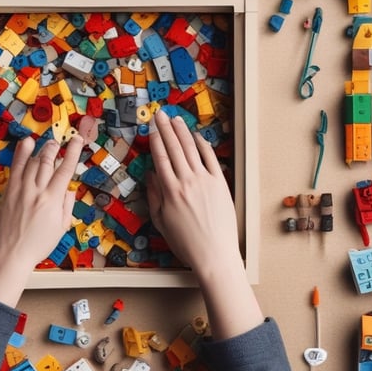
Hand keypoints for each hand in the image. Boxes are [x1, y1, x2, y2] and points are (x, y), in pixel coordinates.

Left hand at [0, 135, 82, 305]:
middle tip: (59, 142)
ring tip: (47, 143)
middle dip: (55, 148)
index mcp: (52, 200)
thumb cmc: (38, 244)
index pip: (65, 170)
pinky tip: (26, 143)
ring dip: (41, 149)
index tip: (77, 141)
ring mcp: (21, 189)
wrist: (13, 253)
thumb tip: (70, 188)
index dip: (72, 153)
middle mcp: (37, 191)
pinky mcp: (9, 191)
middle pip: (47, 161)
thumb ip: (67, 205)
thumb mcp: (62, 227)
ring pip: (32, 161)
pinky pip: (15, 167)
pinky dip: (21, 154)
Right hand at [148, 110, 262, 338]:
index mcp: (170, 191)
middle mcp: (187, 181)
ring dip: (183, 133)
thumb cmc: (185, 243)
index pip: (161, 158)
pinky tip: (197, 137)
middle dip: (166, 130)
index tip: (151, 128)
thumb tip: (151, 175)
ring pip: (191, 150)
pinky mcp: (220, 184)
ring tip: (176, 120)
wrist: (214, 255)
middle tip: (160, 115)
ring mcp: (205, 181)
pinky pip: (210, 159)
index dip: (155, 140)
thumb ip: (154, 197)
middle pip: (175, 149)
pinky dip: (203, 146)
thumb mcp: (161, 222)